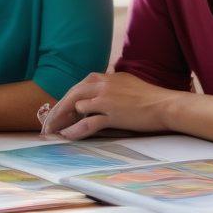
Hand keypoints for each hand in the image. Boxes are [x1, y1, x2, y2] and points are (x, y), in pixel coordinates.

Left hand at [40, 72, 173, 139]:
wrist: (166, 105)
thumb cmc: (150, 97)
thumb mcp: (127, 83)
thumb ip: (110, 86)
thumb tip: (98, 92)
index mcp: (105, 77)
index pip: (79, 87)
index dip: (66, 100)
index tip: (57, 111)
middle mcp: (103, 84)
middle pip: (72, 95)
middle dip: (57, 110)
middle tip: (47, 123)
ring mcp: (106, 98)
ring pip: (76, 107)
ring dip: (63, 120)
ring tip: (53, 131)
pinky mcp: (112, 113)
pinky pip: (88, 122)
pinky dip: (74, 130)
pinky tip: (66, 136)